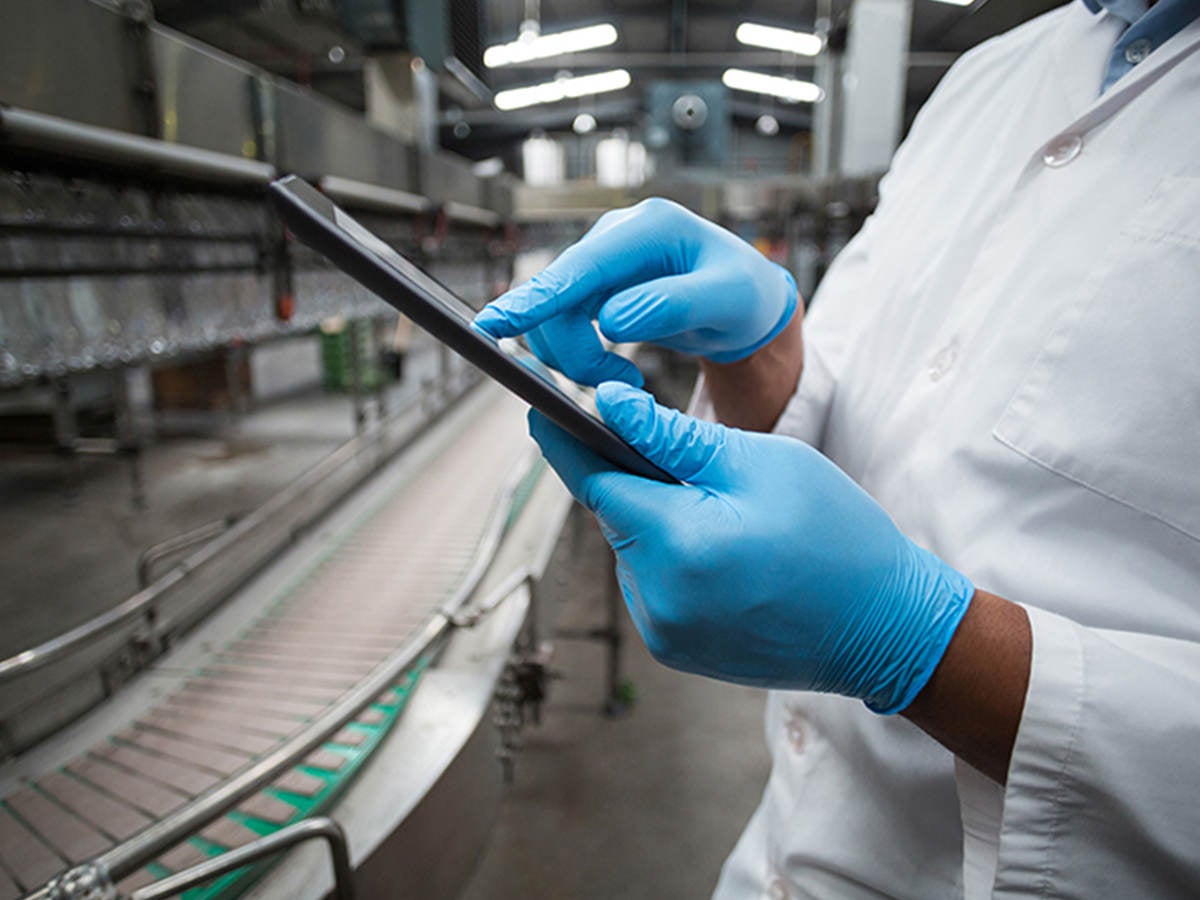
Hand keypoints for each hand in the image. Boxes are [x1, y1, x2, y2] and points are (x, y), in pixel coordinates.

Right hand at [474, 198, 797, 386]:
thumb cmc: (743, 294)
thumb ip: (672, 306)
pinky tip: (618, 368)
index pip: (580, 268)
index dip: (536, 299)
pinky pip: (565, 324)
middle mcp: (616, 236)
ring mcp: (601, 260)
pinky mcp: (594, 283)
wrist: (744, 300)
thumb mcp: (727, 301)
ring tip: (629, 379)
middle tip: (624, 385)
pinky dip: (583, 356)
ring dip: (579, 359)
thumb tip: (611, 320)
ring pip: (555, 318)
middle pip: (559, 300)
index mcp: (650, 228)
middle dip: (577, 353)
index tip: (493, 325)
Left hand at [530, 382, 974, 713]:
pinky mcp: (675, 650)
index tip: (537, 411)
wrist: (883, 626)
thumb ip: (674, 438)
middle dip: (636, 481)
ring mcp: (663, 632)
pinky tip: (721, 552)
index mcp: (677, 544)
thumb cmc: (836, 535)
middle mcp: (657, 598)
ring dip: (655, 522)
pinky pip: (650, 584)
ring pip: (632, 549)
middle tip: (686, 461)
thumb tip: (611, 408)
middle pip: (614, 515)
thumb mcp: (760, 464)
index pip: (593, 481)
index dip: (564, 443)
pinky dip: (670, 559)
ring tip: (722, 514)